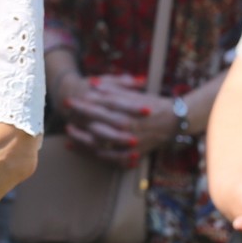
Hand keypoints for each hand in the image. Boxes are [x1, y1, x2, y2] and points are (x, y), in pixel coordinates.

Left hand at [58, 73, 179, 167]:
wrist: (175, 123)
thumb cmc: (155, 105)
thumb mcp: (135, 95)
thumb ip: (113, 89)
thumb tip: (92, 84)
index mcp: (129, 113)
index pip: (101, 108)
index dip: (83, 104)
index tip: (70, 100)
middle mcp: (129, 130)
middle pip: (98, 125)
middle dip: (80, 120)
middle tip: (66, 114)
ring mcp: (131, 144)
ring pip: (102, 144)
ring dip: (82, 139)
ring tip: (69, 133)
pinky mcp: (134, 155)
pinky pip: (111, 158)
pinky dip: (95, 155)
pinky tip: (82, 150)